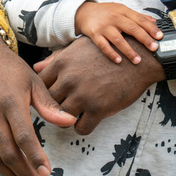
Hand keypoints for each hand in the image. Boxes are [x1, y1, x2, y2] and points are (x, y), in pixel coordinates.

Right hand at [0, 33, 75, 175]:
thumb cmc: (9, 68)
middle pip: (7, 152)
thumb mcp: (32, 80)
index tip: (47, 171)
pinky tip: (6, 171)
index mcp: (11, 102)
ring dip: (9, 173)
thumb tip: (70, 121)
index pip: (24, 137)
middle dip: (24, 171)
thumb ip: (49, 104)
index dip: (35, 157)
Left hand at [35, 34, 164, 134]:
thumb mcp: (81, 47)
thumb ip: (56, 58)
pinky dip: (85, 125)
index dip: (45, 91)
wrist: (140, 57)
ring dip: (69, 117)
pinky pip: (81, 128)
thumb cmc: (109, 49)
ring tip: (80, 110)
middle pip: (49, 103)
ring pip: (61, 118)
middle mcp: (69, 79)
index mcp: (62, 63)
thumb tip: (35, 67)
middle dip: (56, 106)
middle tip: (68, 104)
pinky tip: (92, 116)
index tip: (55, 92)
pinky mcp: (99, 109)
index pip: (39, 85)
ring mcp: (83, 95)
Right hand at [74, 2, 162, 63]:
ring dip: (129, 51)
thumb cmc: (106, 12)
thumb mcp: (122, 9)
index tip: (160, 36)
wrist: (84, 12)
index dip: (150, 28)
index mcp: (123, 11)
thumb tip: (154, 21)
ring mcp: (104, 27)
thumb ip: (137, 16)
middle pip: (132, 28)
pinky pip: (104, 46)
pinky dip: (112, 53)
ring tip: (138, 60)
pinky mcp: (95, 35)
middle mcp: (115, 18)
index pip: (140, 19)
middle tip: (154, 48)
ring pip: (118, 39)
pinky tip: (119, 61)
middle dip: (144, 39)